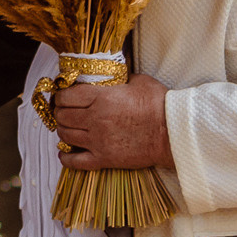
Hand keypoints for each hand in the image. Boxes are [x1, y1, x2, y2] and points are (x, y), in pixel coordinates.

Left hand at [53, 74, 171, 169]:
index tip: (64, 96)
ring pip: (65, 135)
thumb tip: (109, 74)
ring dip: (63, 130)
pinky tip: (65, 152)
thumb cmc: (160, 105)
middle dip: (60, 112)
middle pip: (62, 116)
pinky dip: (66, 157)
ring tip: (69, 128)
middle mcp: (95, 119)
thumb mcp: (138, 81)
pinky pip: (75, 161)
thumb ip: (118, 78)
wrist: (175, 133)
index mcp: (101, 97)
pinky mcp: (105, 159)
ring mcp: (98, 141)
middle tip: (65, 111)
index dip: (61, 96)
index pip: (65, 96)